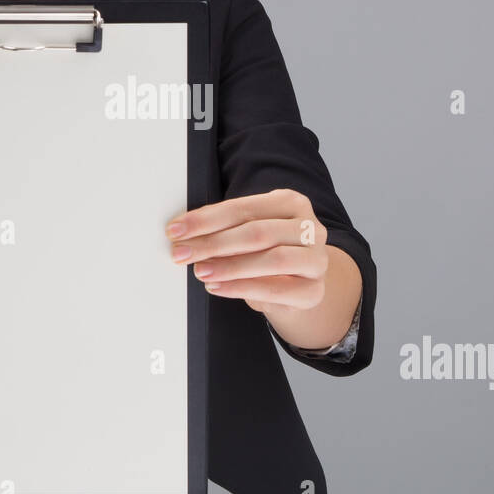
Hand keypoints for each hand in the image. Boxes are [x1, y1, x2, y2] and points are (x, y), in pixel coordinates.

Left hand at [166, 188, 327, 319]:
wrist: (297, 287)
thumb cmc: (266, 254)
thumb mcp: (247, 234)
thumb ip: (224, 229)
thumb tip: (183, 233)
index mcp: (291, 203)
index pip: (243, 208)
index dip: (206, 219)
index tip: (177, 229)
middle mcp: (310, 227)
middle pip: (257, 232)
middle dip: (213, 243)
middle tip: (182, 252)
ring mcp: (316, 259)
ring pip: (272, 259)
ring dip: (229, 266)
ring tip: (200, 270)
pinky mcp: (313, 290)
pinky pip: (276, 289)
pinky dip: (241, 288)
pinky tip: (217, 287)